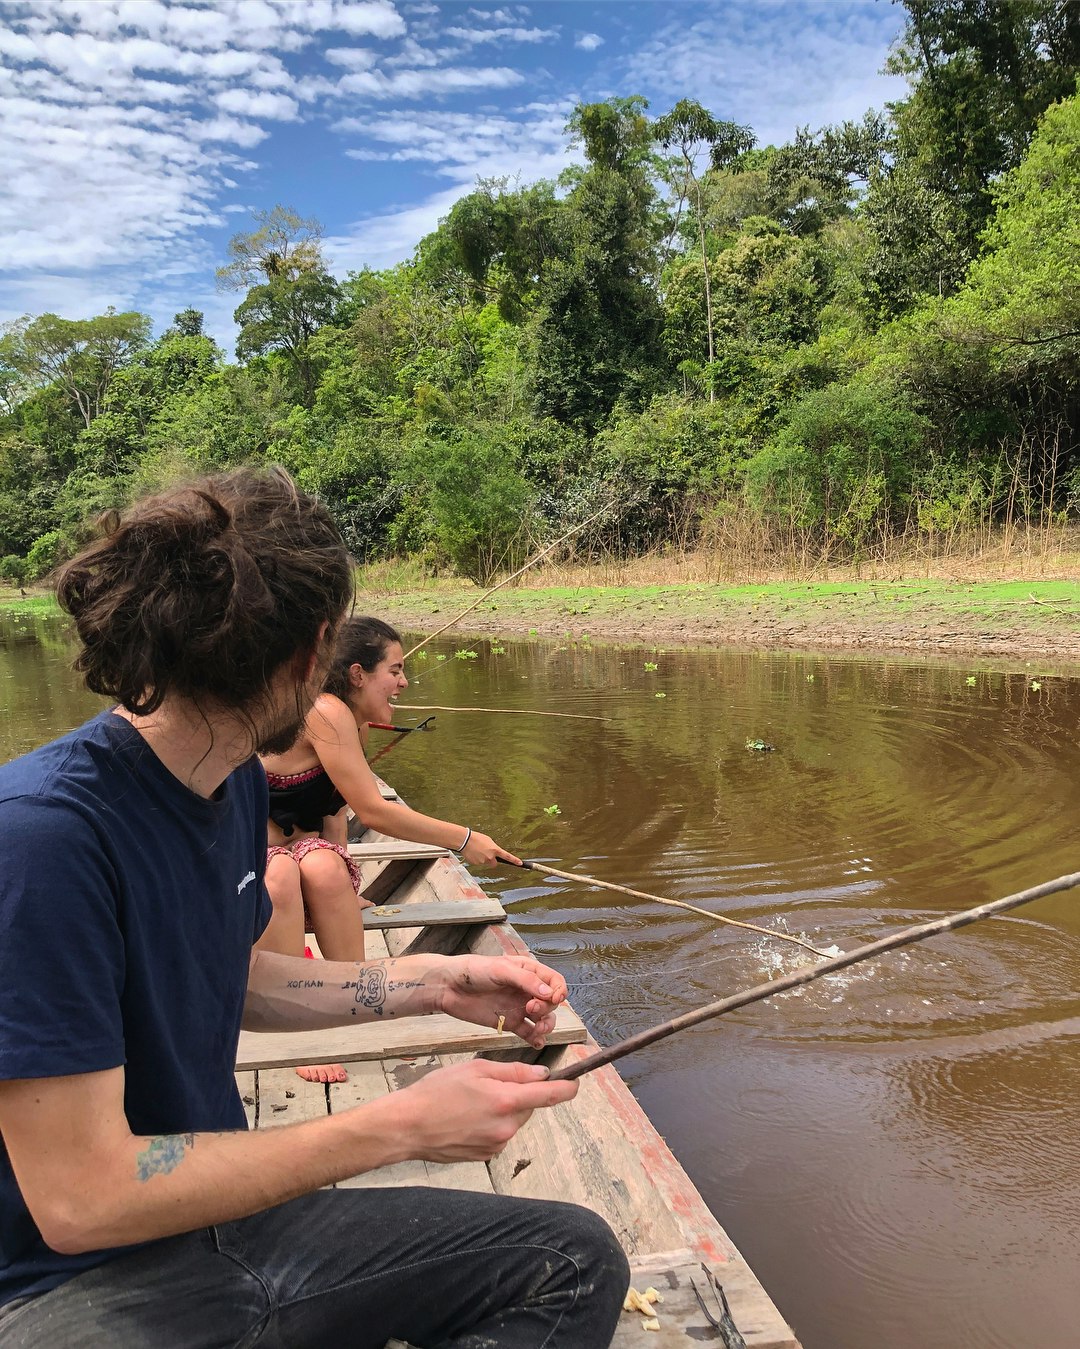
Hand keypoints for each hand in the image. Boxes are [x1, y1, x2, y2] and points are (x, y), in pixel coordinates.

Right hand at [393, 1059, 578, 1161]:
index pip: (550, 1095)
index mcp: (506, 1101)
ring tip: (472, 1103)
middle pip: (529, 1107)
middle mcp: (507, 1127)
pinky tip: (467, 1119)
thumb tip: (542, 1074)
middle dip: (519, 1095)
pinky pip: (499, 1135)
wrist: (408, 1126)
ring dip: (503, 1110)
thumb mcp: (475, 1069)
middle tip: (490, 1085)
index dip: (568, 1087)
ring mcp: (497, 1145)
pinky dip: (491, 1124)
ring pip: (513, 1121)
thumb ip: (512, 1072)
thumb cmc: (437, 1092)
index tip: (576, 1083)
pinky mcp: (487, 1156)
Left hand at [437, 954, 566, 1048]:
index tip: (553, 998)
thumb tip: (548, 993)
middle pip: (551, 1002)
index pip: (554, 981)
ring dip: (545, 1026)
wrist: (448, 987)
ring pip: (543, 1019)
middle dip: (546, 1008)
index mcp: (528, 971)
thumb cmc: (472, 970)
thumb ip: (525, 980)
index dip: (558, 991)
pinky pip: (528, 1033)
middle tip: (530, 1009)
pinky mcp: (509, 1022)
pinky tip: (536, 1042)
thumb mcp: (500, 969)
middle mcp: (526, 990)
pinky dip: (536, 1039)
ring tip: (536, 1029)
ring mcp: (518, 1007)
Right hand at [462, 831, 521, 867]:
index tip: (520, 863)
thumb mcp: (488, 841)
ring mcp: (483, 861)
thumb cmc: (477, 838)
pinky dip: (477, 859)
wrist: (465, 840)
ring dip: (483, 859)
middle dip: (492, 860)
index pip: (507, 856)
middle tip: (486, 854)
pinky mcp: (476, 864)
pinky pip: (479, 863)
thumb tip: (494, 854)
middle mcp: (490, 857)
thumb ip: (493, 848)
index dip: (515, 860)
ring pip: (486, 863)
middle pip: (494, 863)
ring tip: (477, 851)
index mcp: (495, 849)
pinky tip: (473, 853)